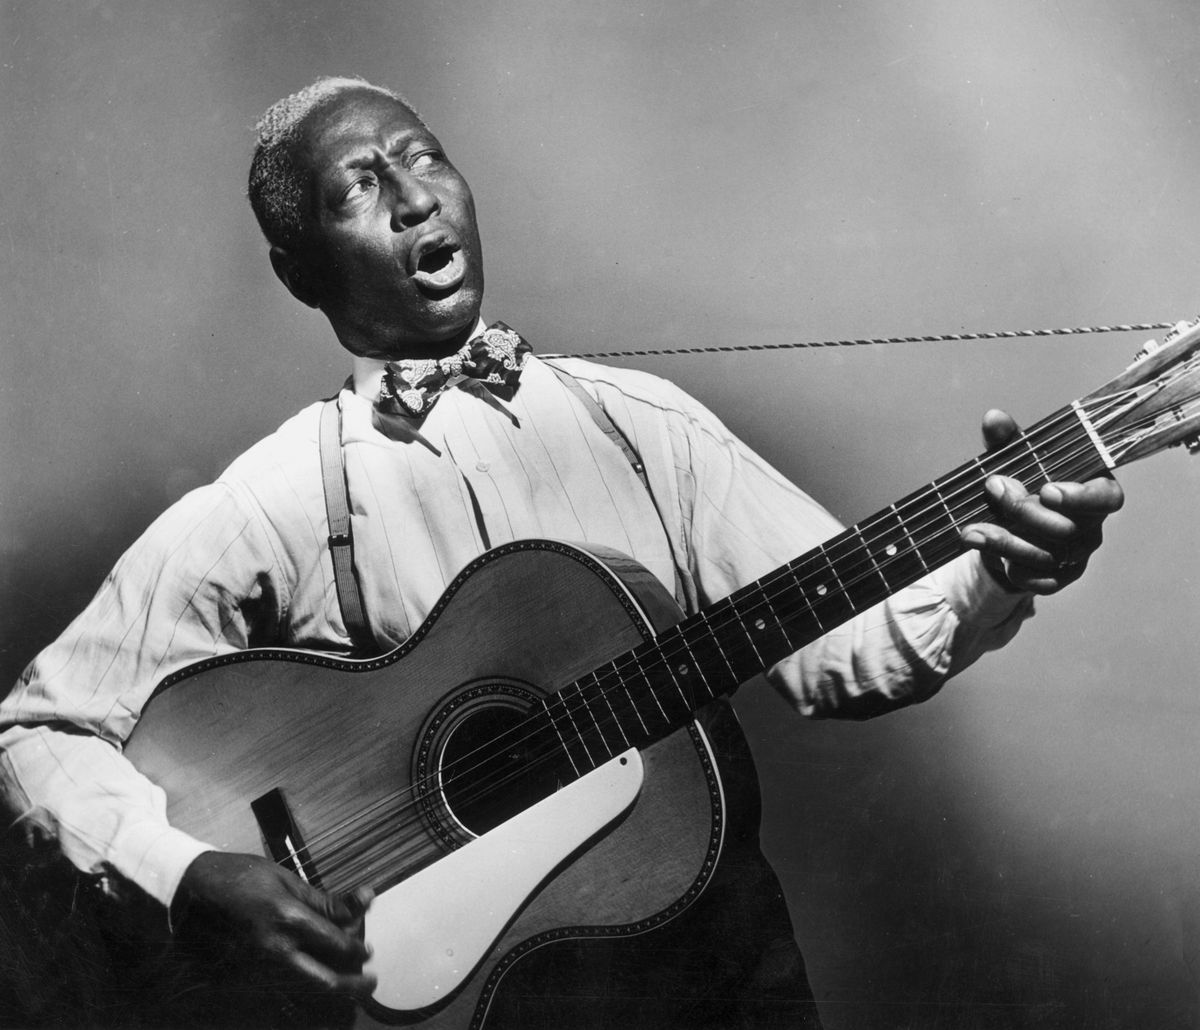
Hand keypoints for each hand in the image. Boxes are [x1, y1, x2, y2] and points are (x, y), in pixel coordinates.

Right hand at [172, 850, 375, 998]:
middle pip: (324, 982)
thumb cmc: (241, 877)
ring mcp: (255, 969)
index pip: (337, 944)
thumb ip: (325, 900)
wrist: (190, 891)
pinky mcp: (241, 979)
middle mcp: (273, 950)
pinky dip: (303, 988)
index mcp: (287, 919)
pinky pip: (280, 989)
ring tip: (348, 983)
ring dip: (330, 989)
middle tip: (370, 983)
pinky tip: (314, 979)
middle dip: (352, 986)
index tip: (367, 950)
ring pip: (303, 990)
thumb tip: (365, 901)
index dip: (357, 948)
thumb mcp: (287, 880)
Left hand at [960, 409, 1123, 593]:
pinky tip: (983, 547)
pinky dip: (1006, 564)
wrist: (1007, 529)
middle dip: (1023, 510)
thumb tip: (993, 418)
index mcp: (1093, 491)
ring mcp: (1075, 557)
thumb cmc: (1022, 485)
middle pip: (1067, 528)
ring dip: (1004, 541)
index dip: (1081, 497)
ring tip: (970, 529)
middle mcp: (1090, 527)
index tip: (1046, 489)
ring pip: (1046, 556)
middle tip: (992, 488)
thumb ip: (1007, 441)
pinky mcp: (1055, 579)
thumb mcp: (1014, 460)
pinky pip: (1034, 579)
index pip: (1107, 498)